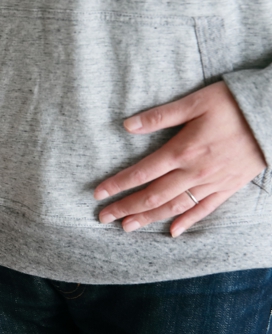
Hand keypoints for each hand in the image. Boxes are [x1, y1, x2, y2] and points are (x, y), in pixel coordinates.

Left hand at [95, 81, 266, 236]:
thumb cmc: (234, 104)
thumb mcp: (195, 102)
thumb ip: (160, 115)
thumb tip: (127, 125)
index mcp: (182, 150)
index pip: (142, 173)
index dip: (118, 185)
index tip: (98, 194)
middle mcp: (195, 172)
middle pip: (153, 195)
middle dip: (126, 207)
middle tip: (103, 217)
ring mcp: (213, 182)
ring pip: (175, 206)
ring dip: (149, 218)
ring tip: (127, 227)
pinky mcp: (229, 187)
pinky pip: (205, 209)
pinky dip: (187, 221)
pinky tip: (172, 231)